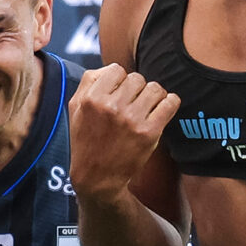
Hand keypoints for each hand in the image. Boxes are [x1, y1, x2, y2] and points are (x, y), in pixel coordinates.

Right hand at [67, 63, 179, 203]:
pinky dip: (170, 103)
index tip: (119, 94)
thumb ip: (89, 81)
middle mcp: (111, 107)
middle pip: (137, 78)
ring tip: (147, 108)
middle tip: (133, 104)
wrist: (97, 177)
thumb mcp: (75, 108)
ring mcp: (131, 120)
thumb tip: (113, 68)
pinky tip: (162, 109)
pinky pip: (170, 103)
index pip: (117, 70)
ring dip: (154, 96)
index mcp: (91, 99)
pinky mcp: (149, 133)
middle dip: (137, 90)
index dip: (120, 80)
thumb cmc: (86, 140)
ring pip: (155, 88)